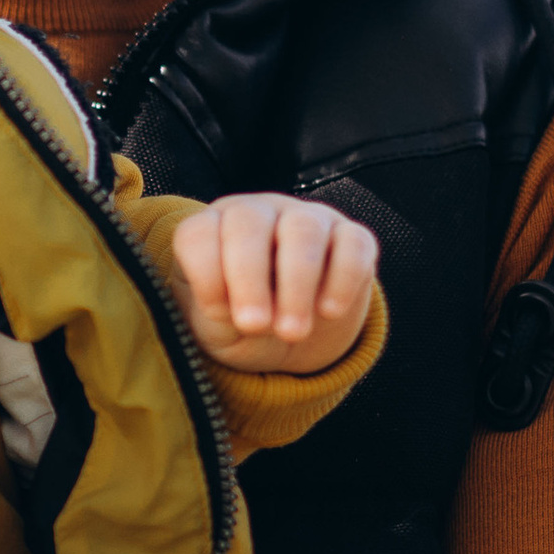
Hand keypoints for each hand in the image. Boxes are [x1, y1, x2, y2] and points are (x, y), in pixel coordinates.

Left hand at [167, 192, 378, 374]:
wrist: (290, 339)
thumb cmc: (240, 325)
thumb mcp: (214, 327)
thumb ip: (214, 314)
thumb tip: (226, 308)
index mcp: (213, 230)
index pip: (199, 233)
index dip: (205, 273)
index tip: (216, 314)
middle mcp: (258, 214)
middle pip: (248, 223)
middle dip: (249, 278)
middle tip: (254, 326)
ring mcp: (307, 219)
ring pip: (303, 230)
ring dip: (297, 283)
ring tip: (292, 332)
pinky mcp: (351, 237)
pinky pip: (353, 244)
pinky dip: (342, 280)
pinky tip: (329, 313)